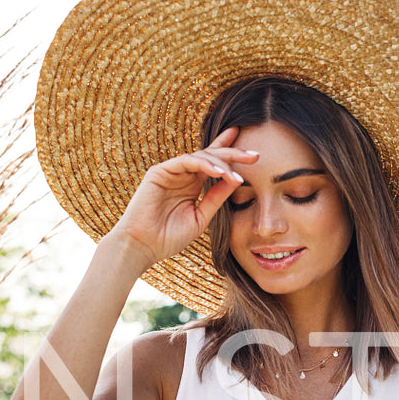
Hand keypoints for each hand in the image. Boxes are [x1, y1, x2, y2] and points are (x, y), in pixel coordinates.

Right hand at [108, 126, 259, 274]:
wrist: (142, 247)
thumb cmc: (168, 238)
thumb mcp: (201, 217)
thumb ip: (216, 198)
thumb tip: (236, 181)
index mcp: (192, 185)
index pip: (213, 164)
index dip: (230, 153)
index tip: (253, 152)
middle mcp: (182, 175)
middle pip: (211, 156)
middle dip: (233, 154)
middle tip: (255, 155)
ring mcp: (170, 172)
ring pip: (200, 157)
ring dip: (221, 163)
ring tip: (236, 174)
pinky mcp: (159, 172)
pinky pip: (186, 162)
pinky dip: (204, 165)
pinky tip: (220, 172)